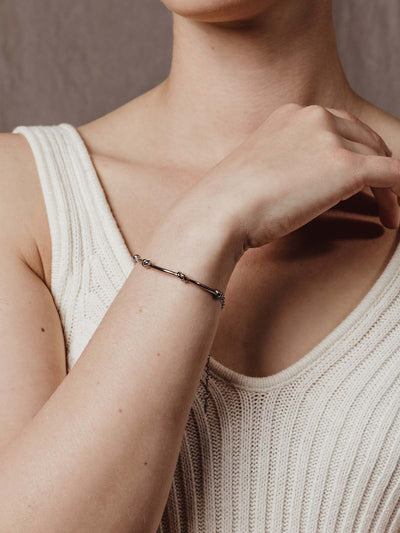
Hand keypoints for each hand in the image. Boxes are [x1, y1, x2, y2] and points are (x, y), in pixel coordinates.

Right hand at [182, 103, 398, 254]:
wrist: (222, 209)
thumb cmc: (228, 199)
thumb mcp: (257, 167)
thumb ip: (285, 163)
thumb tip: (302, 184)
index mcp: (291, 115)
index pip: (339, 127)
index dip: (354, 152)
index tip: (358, 177)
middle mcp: (315, 117)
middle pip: (364, 138)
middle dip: (375, 166)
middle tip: (378, 195)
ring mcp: (332, 140)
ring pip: (380, 157)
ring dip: (387, 186)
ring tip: (386, 213)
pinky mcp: (346, 166)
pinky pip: (392, 175)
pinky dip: (397, 194)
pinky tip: (393, 214)